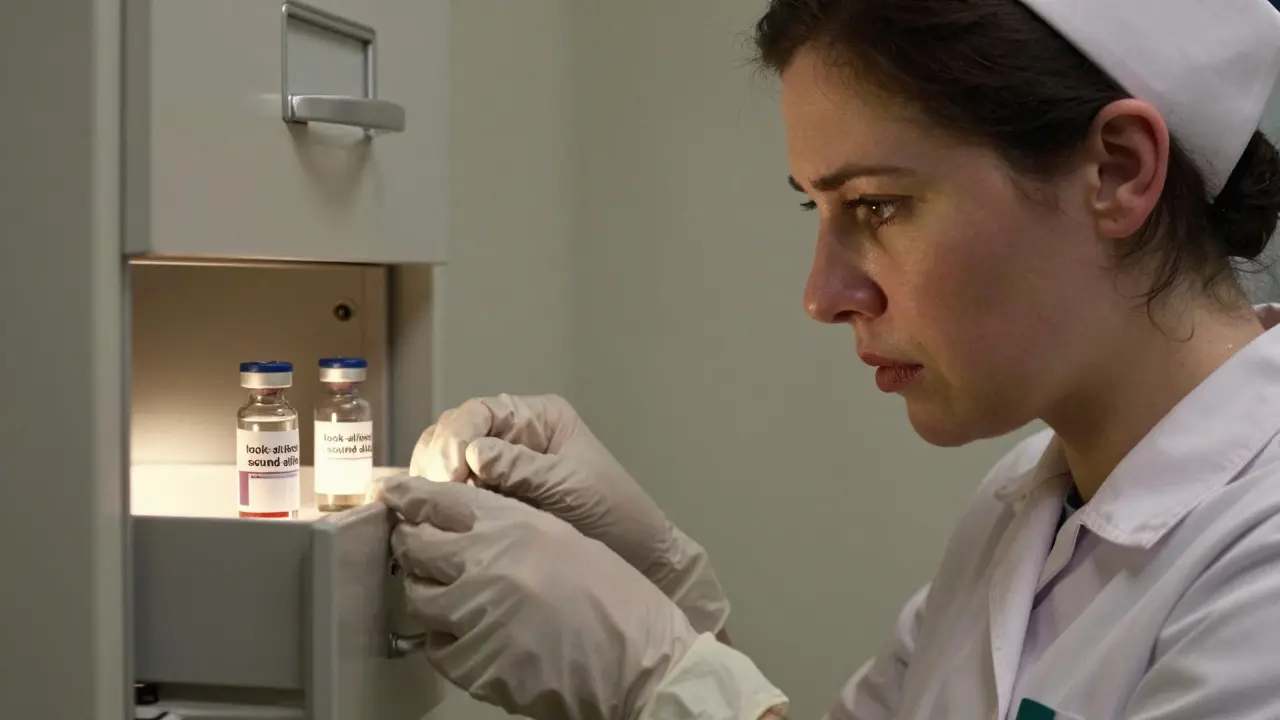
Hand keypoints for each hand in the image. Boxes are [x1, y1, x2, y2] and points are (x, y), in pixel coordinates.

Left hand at [380, 474, 785, 719]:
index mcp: (514, 525)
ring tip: (450, 598)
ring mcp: (476, 616)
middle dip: (413, 546)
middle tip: (421, 552)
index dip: (408, 496)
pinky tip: (470, 636)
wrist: (640, 660)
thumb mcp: (562, 538)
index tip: (393, 495)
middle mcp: (487, 563)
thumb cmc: (612, 597)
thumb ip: (507, 525)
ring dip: (426, 593)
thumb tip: (459, 519)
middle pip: (415, 545)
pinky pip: (435, 646)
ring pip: (417, 597)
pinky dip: (444, 640)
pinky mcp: (473, 664)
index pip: (438, 500)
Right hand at [409, 393, 729, 633]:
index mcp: (536, 418)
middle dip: (437, 460)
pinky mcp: (490, 504)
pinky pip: (452, 497)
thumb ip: (521, 469)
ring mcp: (497, 471)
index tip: (451, 473)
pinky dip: (439, 506)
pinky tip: (436, 523)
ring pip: (443, 464)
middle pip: (451, 434)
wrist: (636, 559)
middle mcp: (511, 437)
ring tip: (433, 513)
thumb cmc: (614, 513)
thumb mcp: (570, 485)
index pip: (478, 413)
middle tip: (434, 497)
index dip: (455, 438)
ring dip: (432, 484)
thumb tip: (472, 454)